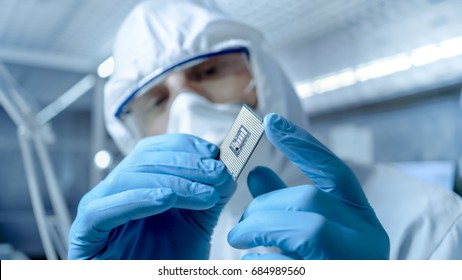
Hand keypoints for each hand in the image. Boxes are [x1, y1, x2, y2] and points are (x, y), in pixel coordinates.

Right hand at [68, 134, 235, 258]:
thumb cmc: (173, 260)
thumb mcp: (197, 221)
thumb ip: (209, 192)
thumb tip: (225, 166)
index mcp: (135, 184)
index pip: (152, 150)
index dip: (182, 146)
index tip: (212, 152)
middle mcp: (113, 192)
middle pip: (141, 161)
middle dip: (185, 164)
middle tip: (217, 173)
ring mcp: (94, 211)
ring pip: (125, 179)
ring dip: (172, 182)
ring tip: (205, 194)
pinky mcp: (84, 234)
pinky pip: (103, 209)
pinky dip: (138, 198)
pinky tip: (166, 199)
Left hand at [227, 113, 388, 258]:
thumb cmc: (314, 267)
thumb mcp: (302, 235)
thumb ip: (282, 206)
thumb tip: (255, 172)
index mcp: (360, 220)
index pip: (334, 171)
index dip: (302, 144)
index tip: (269, 121)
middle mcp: (369, 239)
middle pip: (311, 200)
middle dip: (265, 207)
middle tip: (238, 226)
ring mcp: (357, 260)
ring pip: (307, 226)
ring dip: (261, 229)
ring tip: (237, 242)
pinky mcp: (334, 274)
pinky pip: (294, 262)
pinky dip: (263, 260)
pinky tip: (248, 263)